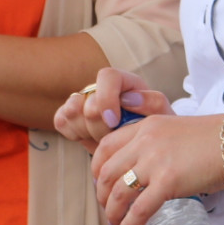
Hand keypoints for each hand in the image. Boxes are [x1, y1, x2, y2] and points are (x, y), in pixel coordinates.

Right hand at [54, 66, 169, 155]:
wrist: (142, 147)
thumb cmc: (155, 129)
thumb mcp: (163, 117)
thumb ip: (153, 102)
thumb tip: (129, 98)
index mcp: (124, 82)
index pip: (106, 76)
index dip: (106, 98)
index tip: (114, 122)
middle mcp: (101, 88)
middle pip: (87, 101)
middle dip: (100, 126)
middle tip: (113, 138)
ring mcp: (84, 101)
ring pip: (71, 111)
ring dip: (86, 131)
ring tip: (103, 139)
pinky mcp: (71, 116)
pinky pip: (60, 121)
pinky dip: (72, 133)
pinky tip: (89, 139)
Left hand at [92, 112, 223, 224]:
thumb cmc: (218, 138)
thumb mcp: (178, 130)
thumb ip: (158, 143)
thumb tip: (148, 168)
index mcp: (147, 126)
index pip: (106, 146)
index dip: (97, 170)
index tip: (102, 185)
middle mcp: (146, 141)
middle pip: (107, 172)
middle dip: (102, 196)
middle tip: (108, 209)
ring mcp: (155, 161)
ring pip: (118, 193)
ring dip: (112, 214)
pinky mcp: (168, 182)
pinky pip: (139, 210)